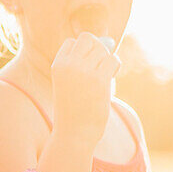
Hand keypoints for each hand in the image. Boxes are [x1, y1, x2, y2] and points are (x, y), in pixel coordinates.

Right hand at [50, 32, 120, 147]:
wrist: (74, 132)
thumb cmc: (74, 108)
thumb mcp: (70, 82)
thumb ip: (84, 61)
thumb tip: (107, 39)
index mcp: (58, 65)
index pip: (73, 42)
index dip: (83, 51)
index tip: (85, 68)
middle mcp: (68, 65)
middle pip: (88, 39)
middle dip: (97, 48)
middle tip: (98, 68)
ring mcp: (83, 71)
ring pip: (103, 49)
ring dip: (107, 60)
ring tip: (103, 76)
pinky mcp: (99, 80)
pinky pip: (113, 60)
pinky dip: (115, 66)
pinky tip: (109, 79)